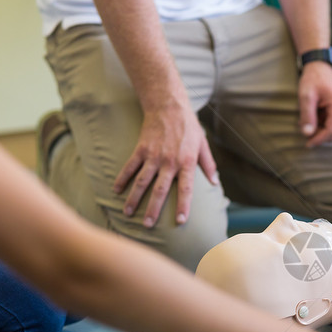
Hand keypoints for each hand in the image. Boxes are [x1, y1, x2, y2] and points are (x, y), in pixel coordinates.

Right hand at [113, 103, 217, 227]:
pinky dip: (122, 179)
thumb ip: (208, 164)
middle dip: (153, 209)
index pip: (186, 189)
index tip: (180, 221)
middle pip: (160, 190)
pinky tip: (116, 191)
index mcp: (186, 162)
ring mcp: (153, 156)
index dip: (183, 205)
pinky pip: (130, 166)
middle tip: (147, 226)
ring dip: (134, 198)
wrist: (169, 105)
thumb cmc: (189, 126)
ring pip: (142, 181)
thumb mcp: (203, 144)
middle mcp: (169, 162)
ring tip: (128, 213)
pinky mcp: (141, 149)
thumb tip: (215, 183)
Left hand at [298, 62, 331, 147]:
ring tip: (306, 121)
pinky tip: (311, 117)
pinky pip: (331, 124)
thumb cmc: (313, 78)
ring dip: (319, 130)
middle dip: (319, 136)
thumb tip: (307, 134)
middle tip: (304, 131)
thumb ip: (307, 115)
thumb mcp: (306, 96)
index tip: (307, 144)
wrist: (319, 66)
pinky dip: (320, 125)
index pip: (331, 132)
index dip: (319, 140)